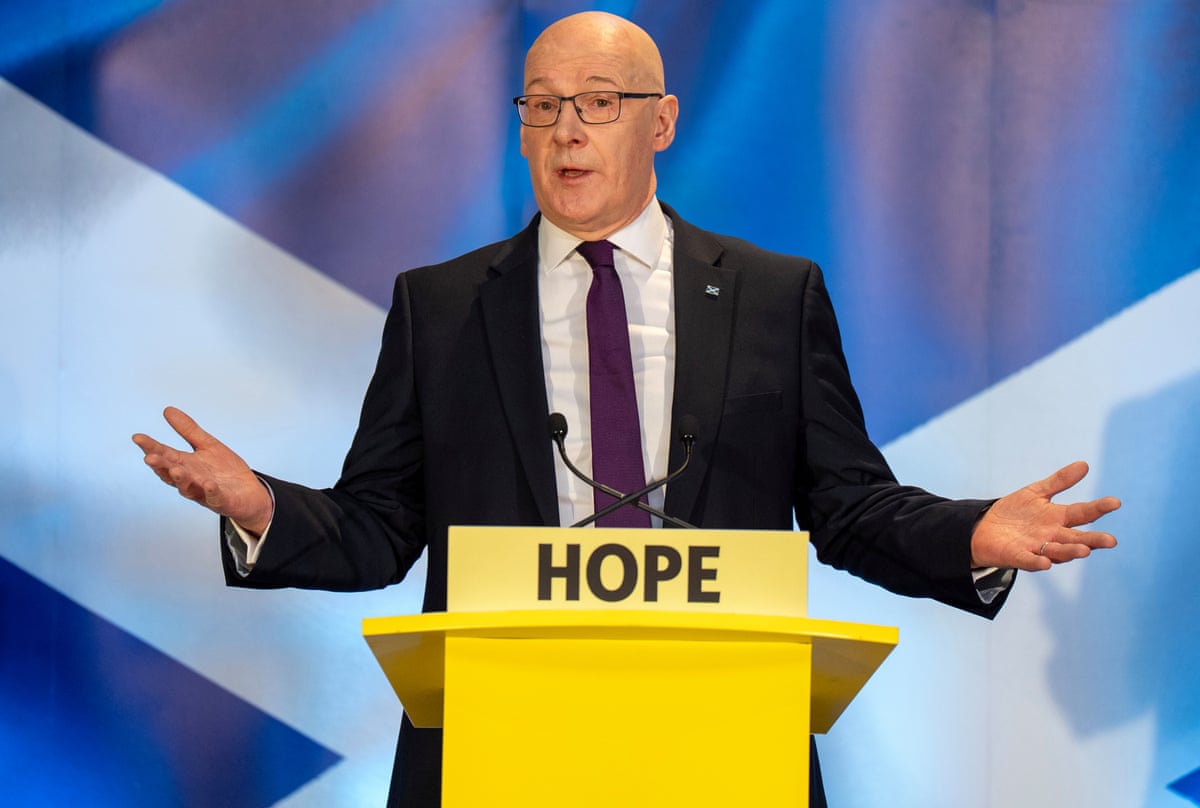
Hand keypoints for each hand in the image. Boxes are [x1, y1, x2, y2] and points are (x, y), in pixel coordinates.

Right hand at [132, 407, 273, 534]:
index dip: (151, 448)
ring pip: (188, 489)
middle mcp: (191, 480)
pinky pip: (215, 498)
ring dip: (181, 480)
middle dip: (161, 466)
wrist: (251, 494)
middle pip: (171, 473)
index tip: (138, 437)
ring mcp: (205, 493)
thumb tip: (167, 409)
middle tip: (150, 458)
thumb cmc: (225, 471)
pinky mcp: (223, 502)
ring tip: (176, 470)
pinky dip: (211, 492)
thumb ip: (188, 431)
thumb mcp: (208, 445)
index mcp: (186, 465)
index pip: (165, 455)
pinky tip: (208, 484)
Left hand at [970, 461, 1119, 571]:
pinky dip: (1037, 562)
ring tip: (1085, 550)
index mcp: (1058, 518)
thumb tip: (1084, 464)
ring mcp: (1036, 547)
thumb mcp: (1036, 492)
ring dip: (1070, 551)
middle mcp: (1052, 535)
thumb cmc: (1015, 512)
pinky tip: (1045, 563)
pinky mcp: (1018, 556)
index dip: (1098, 508)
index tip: (1115, 502)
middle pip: (1076, 538)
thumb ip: (1059, 481)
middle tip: (1111, 541)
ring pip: (1058, 551)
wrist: (985, 528)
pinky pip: (1029, 561)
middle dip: (1093, 540)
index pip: (1082, 513)